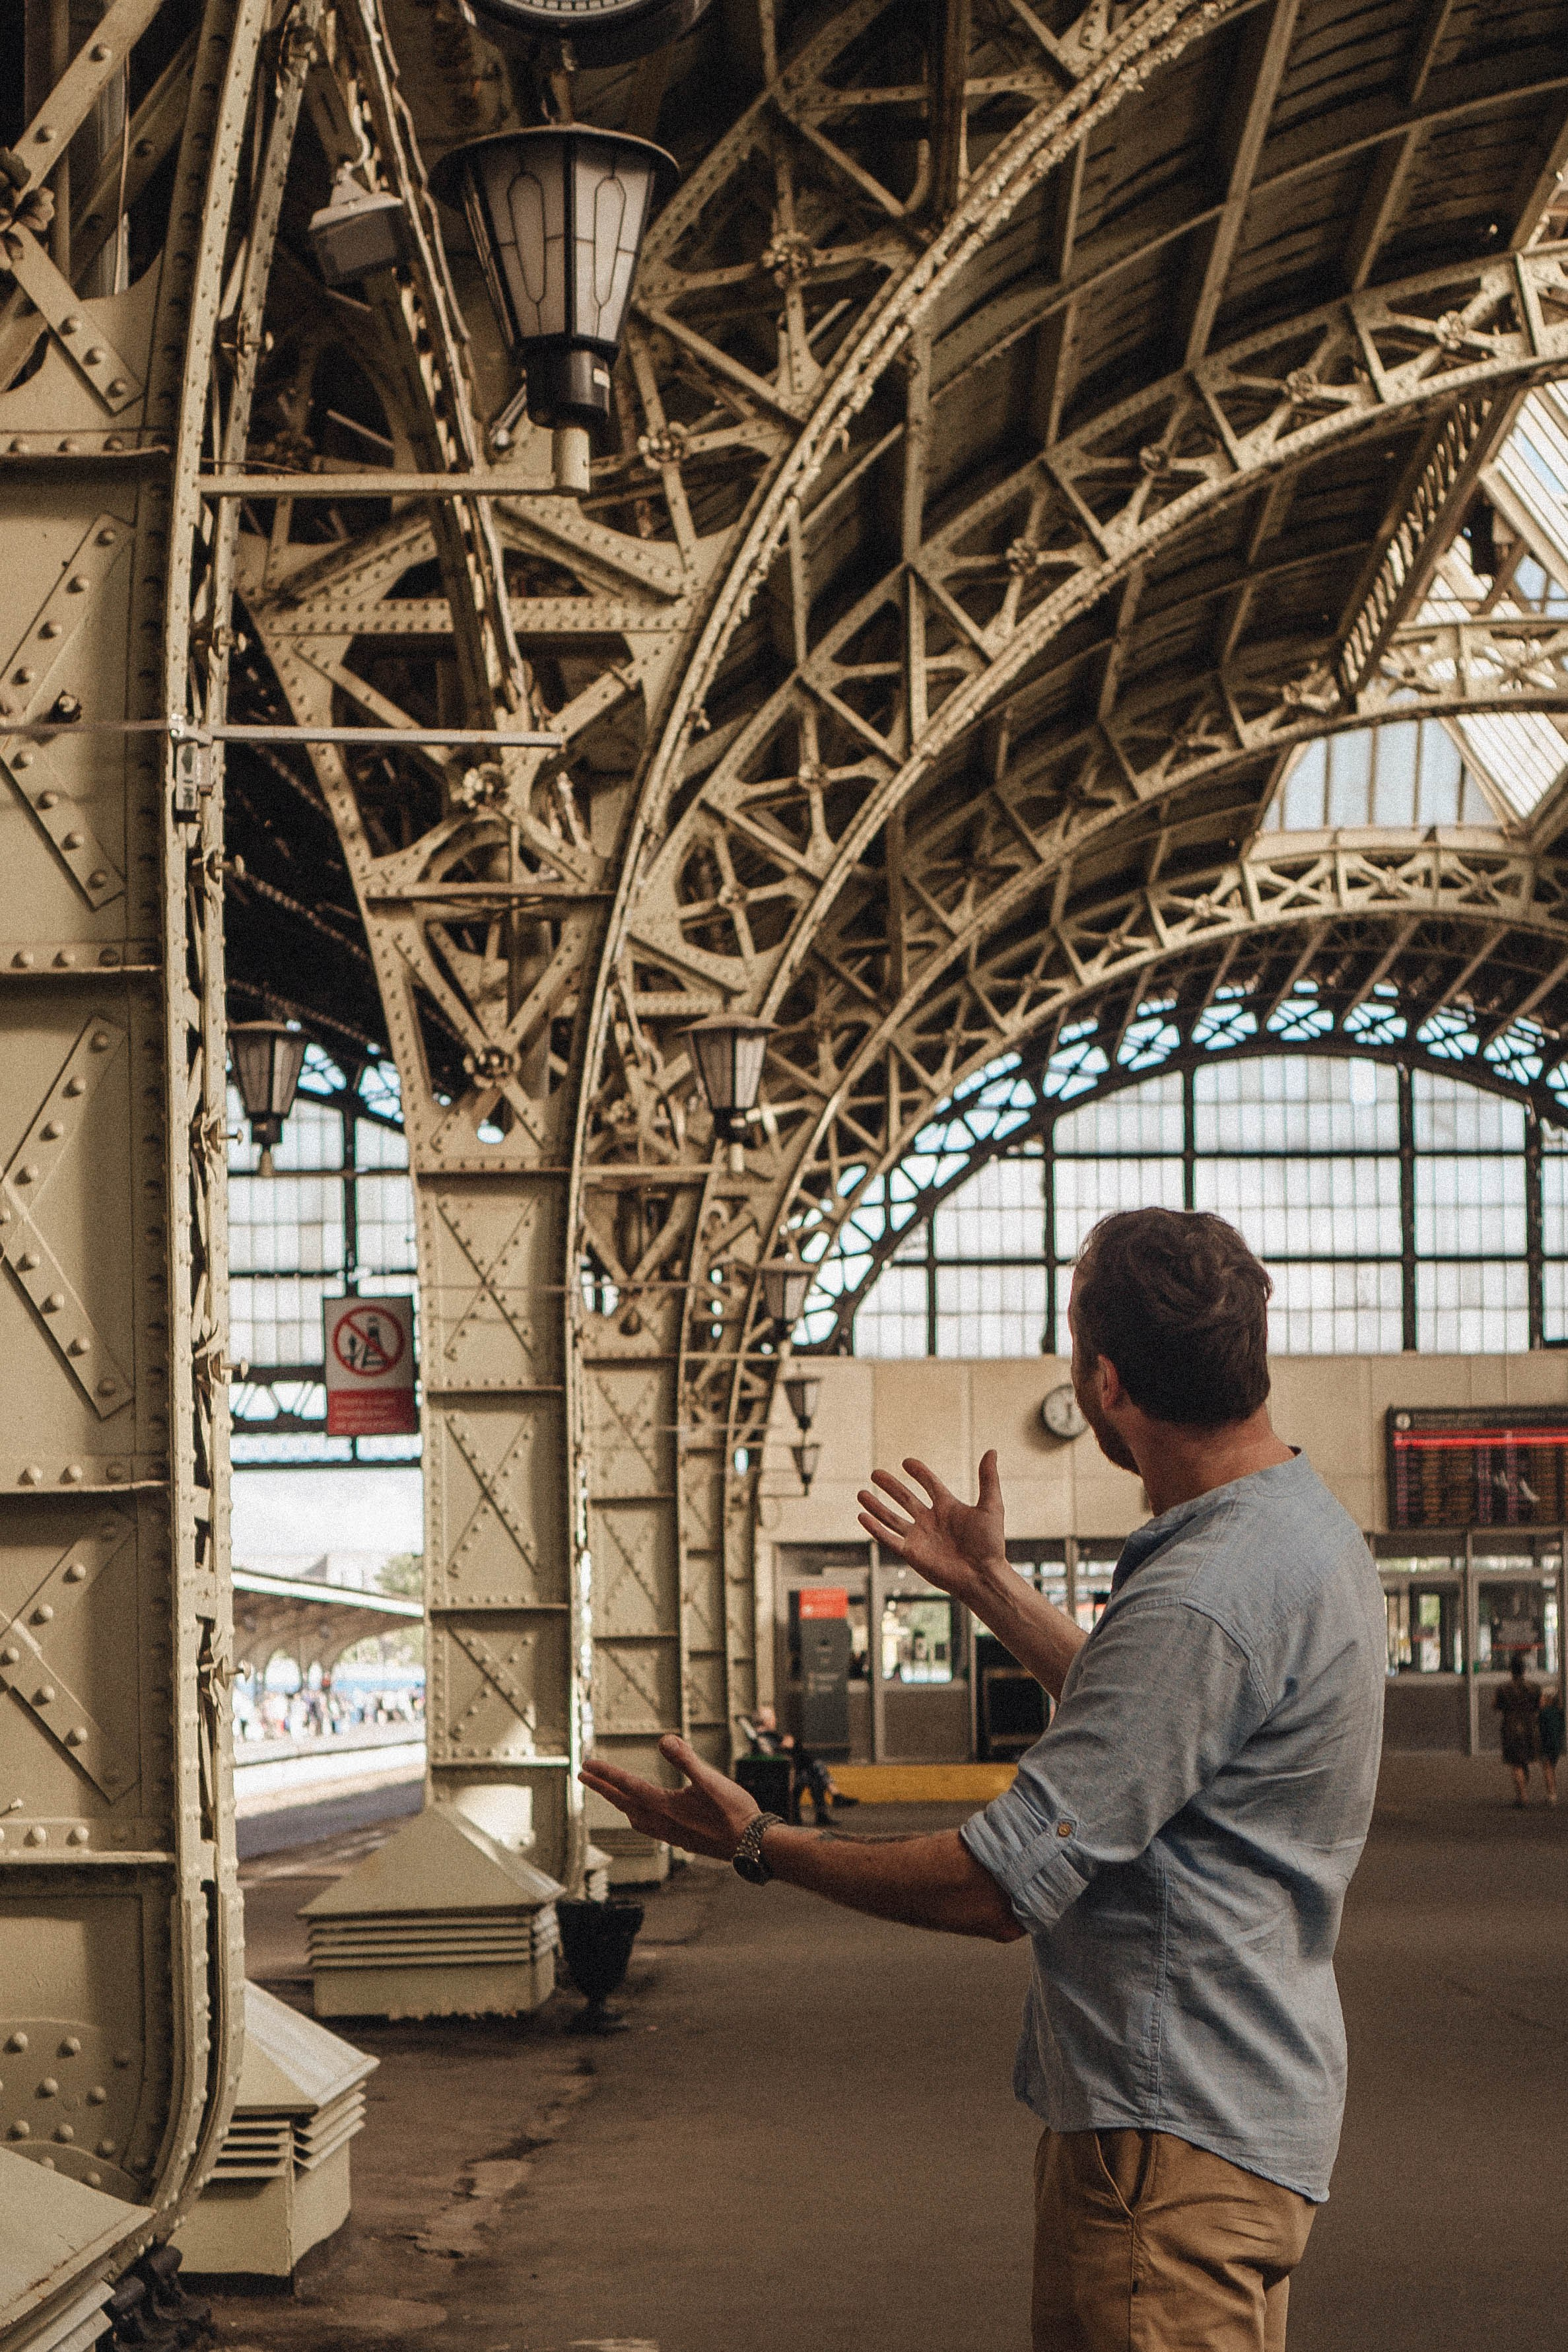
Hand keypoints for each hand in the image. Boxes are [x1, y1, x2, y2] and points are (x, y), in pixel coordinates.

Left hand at [579, 1732, 759, 1861]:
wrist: (751, 1844)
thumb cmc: (734, 1811)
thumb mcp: (711, 1779)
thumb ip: (686, 1759)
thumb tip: (664, 1740)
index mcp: (665, 1807)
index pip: (628, 1786)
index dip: (606, 1774)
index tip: (587, 1764)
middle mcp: (662, 1823)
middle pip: (624, 1802)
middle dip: (603, 1788)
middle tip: (584, 1775)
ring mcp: (670, 1834)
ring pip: (634, 1817)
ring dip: (618, 1803)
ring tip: (609, 1794)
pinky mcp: (680, 1839)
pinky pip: (647, 1827)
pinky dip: (636, 1815)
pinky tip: (645, 1815)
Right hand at [857, 1450, 1007, 1602]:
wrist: (983, 1576)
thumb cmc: (991, 1544)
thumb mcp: (991, 1507)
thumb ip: (988, 1479)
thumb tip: (991, 1451)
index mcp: (948, 1508)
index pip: (929, 1484)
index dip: (919, 1472)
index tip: (907, 1462)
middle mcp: (931, 1521)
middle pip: (905, 1499)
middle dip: (890, 1486)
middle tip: (875, 1473)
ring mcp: (920, 1537)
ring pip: (892, 1517)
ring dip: (876, 1506)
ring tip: (860, 1493)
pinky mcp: (912, 1553)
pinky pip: (888, 1538)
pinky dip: (875, 1528)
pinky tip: (862, 1516)